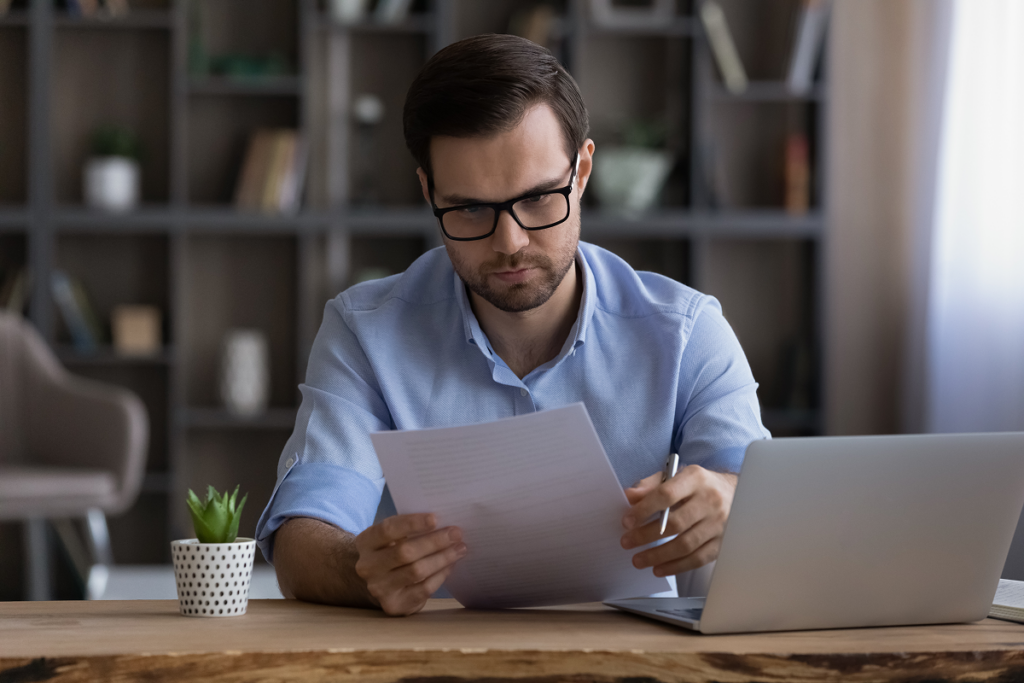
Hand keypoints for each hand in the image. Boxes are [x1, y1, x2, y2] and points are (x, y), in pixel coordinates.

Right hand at [354, 513, 466, 615]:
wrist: (377, 582)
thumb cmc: (390, 551)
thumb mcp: (391, 537)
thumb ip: (410, 529)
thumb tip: (444, 524)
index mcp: (366, 542)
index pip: (388, 529)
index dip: (412, 523)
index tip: (436, 518)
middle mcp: (368, 566)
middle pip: (405, 552)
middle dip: (435, 542)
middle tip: (456, 534)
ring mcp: (379, 588)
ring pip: (416, 572)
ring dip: (442, 558)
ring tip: (460, 548)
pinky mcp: (393, 605)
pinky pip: (423, 589)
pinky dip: (440, 576)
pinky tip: (450, 566)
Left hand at [620, 465, 737, 576]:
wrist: (735, 494)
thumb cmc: (698, 486)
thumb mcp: (675, 477)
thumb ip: (651, 485)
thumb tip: (629, 496)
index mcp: (695, 479)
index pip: (667, 494)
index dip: (644, 509)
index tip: (627, 522)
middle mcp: (710, 501)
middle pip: (675, 523)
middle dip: (646, 536)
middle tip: (627, 542)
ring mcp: (719, 524)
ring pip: (686, 545)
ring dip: (658, 556)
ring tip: (638, 560)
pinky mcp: (722, 542)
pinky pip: (698, 559)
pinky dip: (676, 567)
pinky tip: (659, 568)